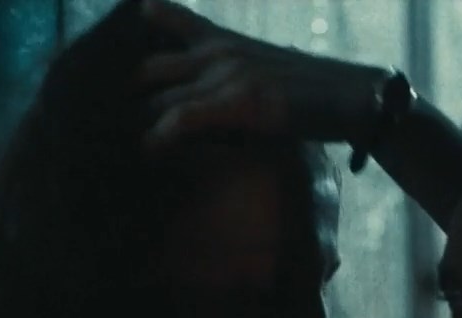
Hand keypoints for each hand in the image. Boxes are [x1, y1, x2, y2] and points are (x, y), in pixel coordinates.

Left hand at [138, 0, 390, 147]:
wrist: (357, 97)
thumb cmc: (318, 96)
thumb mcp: (269, 74)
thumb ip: (235, 80)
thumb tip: (216, 110)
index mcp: (226, 41)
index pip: (174, 19)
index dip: (146, 25)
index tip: (117, 42)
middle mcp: (218, 51)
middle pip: (148, 69)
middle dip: (124, 99)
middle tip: (104, 127)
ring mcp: (225, 73)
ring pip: (158, 97)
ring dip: (135, 126)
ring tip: (116, 150)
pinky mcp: (236, 101)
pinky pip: (179, 119)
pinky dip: (158, 138)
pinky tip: (148, 153)